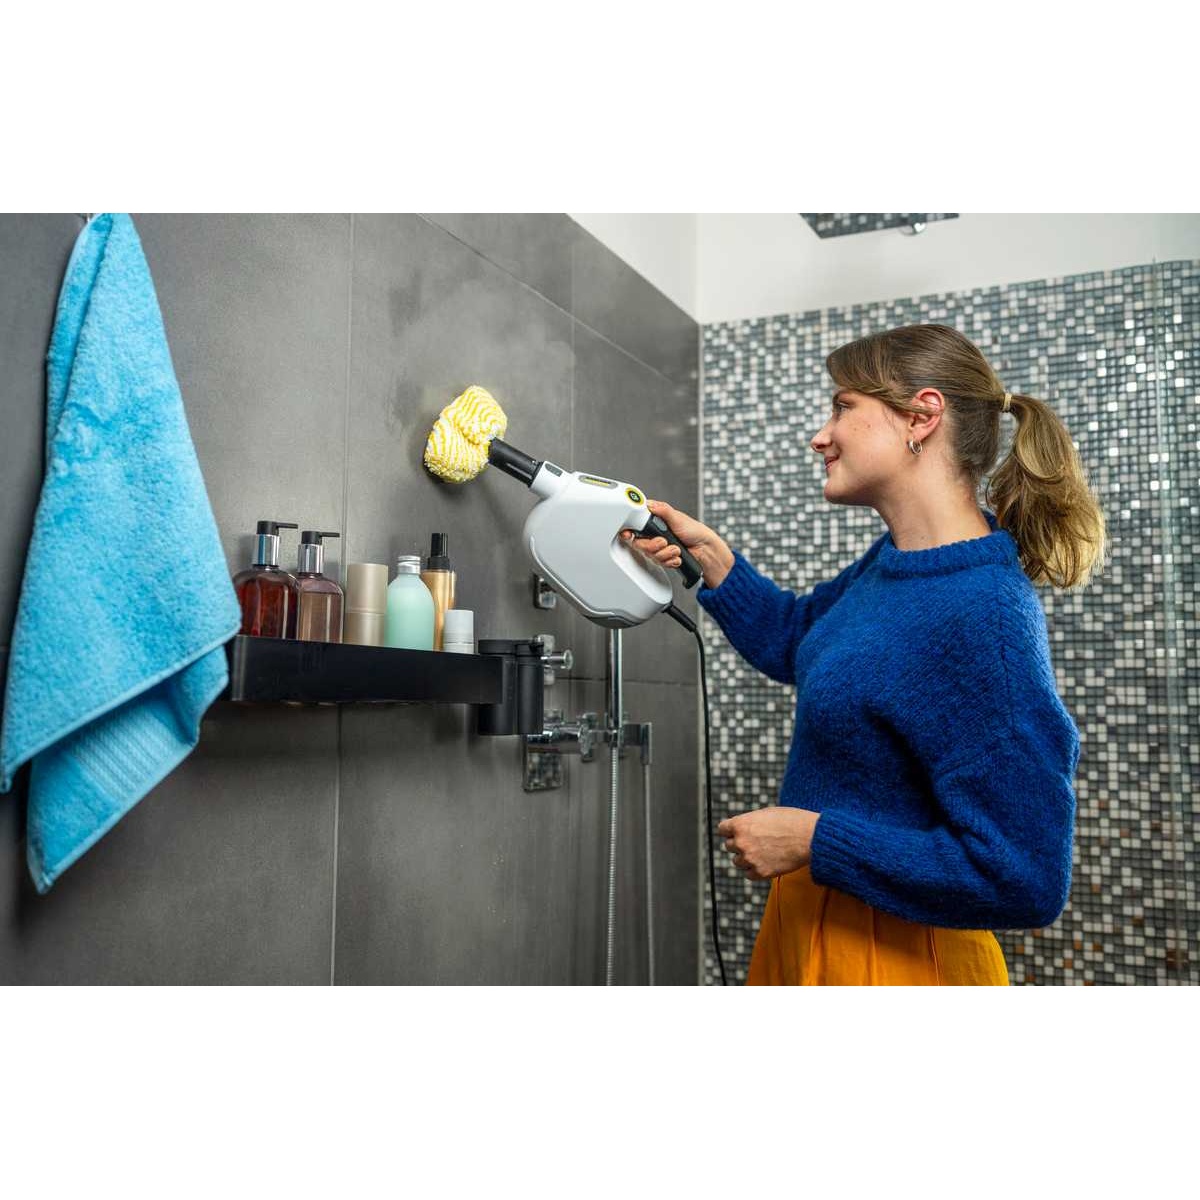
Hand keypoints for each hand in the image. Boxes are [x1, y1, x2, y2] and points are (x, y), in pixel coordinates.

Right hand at [620, 499, 735, 587]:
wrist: (705, 550)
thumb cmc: (694, 531)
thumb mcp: (678, 517)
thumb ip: (662, 510)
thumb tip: (649, 504)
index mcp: (655, 521)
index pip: (635, 525)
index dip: (629, 531)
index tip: (629, 534)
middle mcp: (654, 534)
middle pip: (640, 544)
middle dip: (653, 546)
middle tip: (664, 542)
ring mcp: (658, 547)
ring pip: (650, 555)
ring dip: (665, 554)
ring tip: (676, 549)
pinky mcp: (663, 558)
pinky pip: (659, 563)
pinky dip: (670, 561)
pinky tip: (677, 556)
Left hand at [717, 807, 818, 880]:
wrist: (810, 838)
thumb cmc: (791, 821)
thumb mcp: (766, 813)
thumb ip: (749, 821)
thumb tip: (741, 827)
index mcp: (740, 824)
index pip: (722, 829)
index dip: (731, 830)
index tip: (737, 832)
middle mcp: (741, 842)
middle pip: (729, 846)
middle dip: (740, 844)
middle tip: (756, 842)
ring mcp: (750, 858)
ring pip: (738, 861)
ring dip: (746, 858)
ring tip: (763, 852)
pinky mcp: (760, 873)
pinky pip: (749, 874)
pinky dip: (755, 870)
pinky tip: (766, 862)